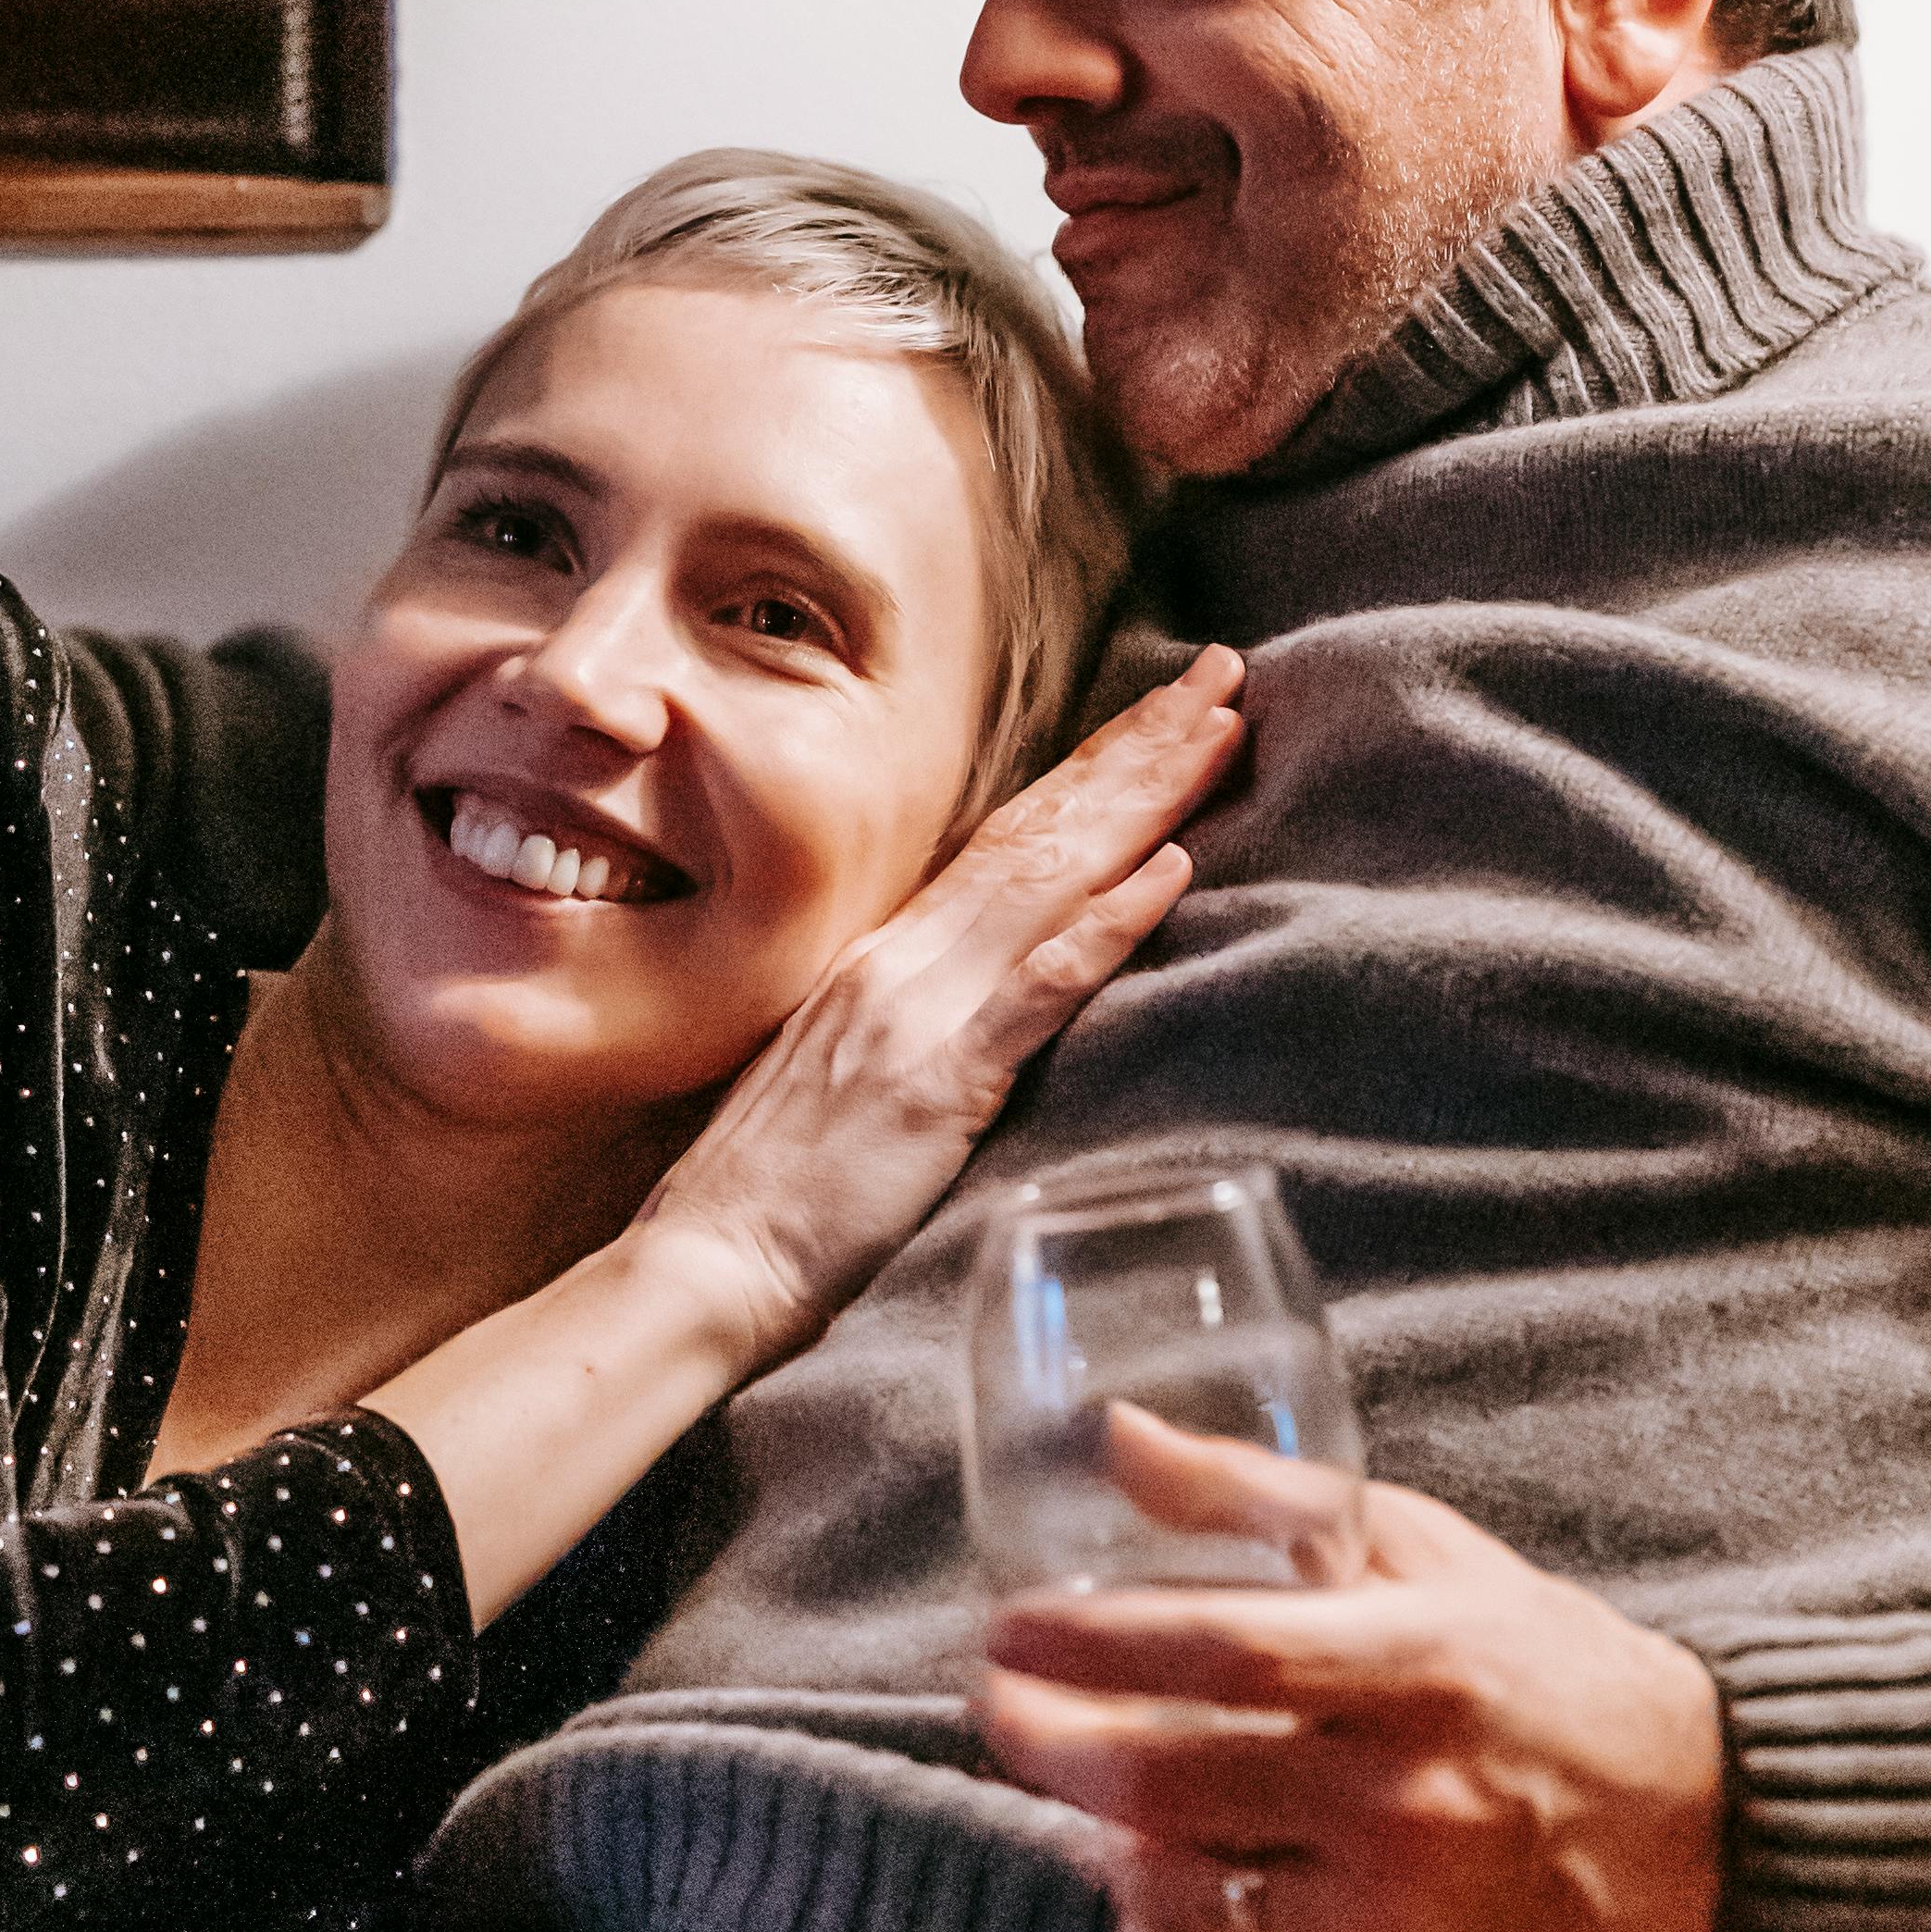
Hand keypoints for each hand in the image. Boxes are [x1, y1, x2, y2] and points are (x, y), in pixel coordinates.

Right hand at [624, 654, 1246, 1370]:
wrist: (708, 1258)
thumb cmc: (770, 1187)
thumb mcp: (842, 1067)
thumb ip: (908, 1012)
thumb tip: (976, 984)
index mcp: (887, 954)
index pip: (1009, 836)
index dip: (1091, 768)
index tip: (1164, 711)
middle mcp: (906, 958)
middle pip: (1043, 830)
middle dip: (1139, 748)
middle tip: (1223, 672)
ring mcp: (923, 1011)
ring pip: (1053, 879)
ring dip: (1145, 799)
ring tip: (1219, 729)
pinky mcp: (943, 1084)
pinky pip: (1040, 990)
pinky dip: (1108, 925)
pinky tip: (1173, 870)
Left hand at [976, 1410, 1728, 1931]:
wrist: (1683, 1820)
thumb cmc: (1533, 1663)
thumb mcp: (1418, 1548)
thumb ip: (1259, 1498)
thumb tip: (1119, 1437)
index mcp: (1415, 1663)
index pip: (1223, 1653)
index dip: (1092, 1644)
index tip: (1006, 1630)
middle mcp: (1405, 1797)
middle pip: (1171, 1781)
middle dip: (1049, 1744)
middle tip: (1003, 1708)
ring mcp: (1398, 1915)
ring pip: (1182, 1889)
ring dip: (1101, 1839)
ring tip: (1088, 1792)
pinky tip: (1144, 1903)